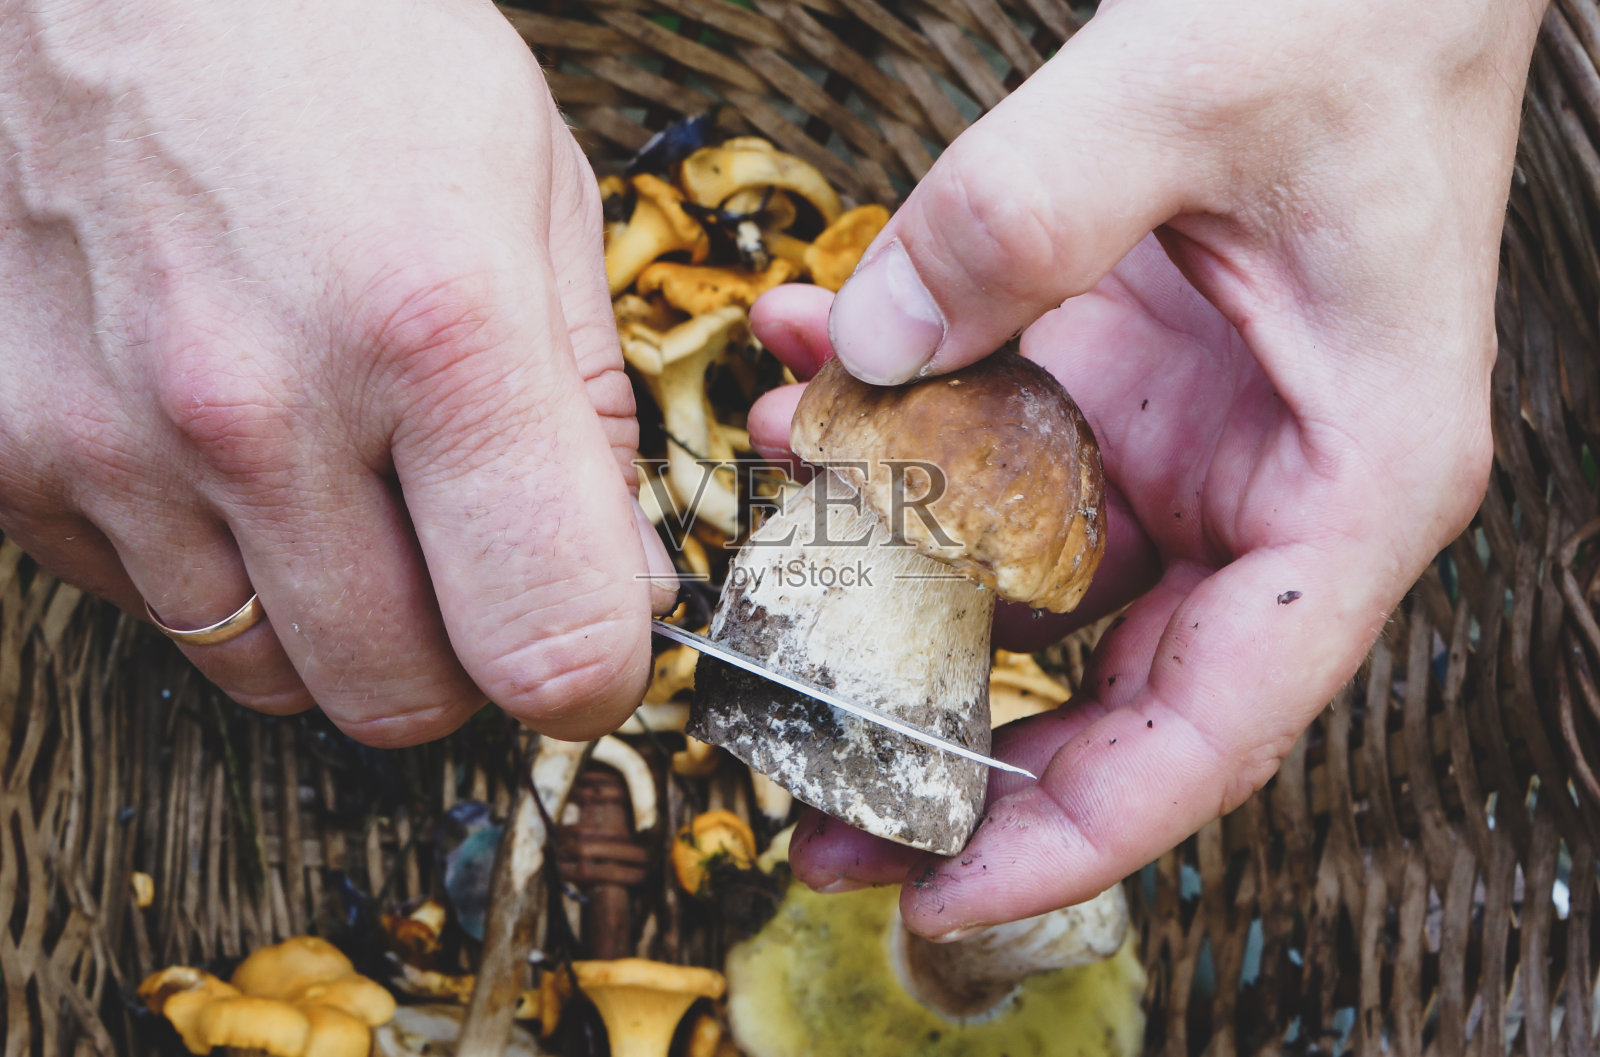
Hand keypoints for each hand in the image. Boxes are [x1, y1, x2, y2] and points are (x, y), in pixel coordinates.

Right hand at [0, 0, 674, 744]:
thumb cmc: (343, 45)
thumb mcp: (533, 193)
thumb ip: (588, 413)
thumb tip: (620, 582)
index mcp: (435, 331)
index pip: (548, 640)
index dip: (594, 670)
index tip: (595, 642)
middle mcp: (260, 408)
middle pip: (405, 697)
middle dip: (465, 656)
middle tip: (474, 565)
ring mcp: (117, 440)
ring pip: (276, 676)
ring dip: (339, 617)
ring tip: (349, 482)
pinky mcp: (13, 454)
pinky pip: (158, 609)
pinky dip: (224, 566)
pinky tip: (240, 455)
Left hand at [748, 0, 1544, 934]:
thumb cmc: (1351, 19)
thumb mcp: (1183, 88)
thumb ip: (1021, 214)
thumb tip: (871, 347)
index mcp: (1352, 481)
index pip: (1221, 720)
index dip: (1082, 833)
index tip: (948, 895)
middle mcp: (1275, 490)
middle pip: (1117, 694)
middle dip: (961, 751)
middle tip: (811, 802)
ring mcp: (1193, 445)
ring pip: (1033, 577)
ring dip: (897, 564)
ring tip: (773, 535)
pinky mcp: (1126, 388)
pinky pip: (999, 450)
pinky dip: (903, 425)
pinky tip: (814, 361)